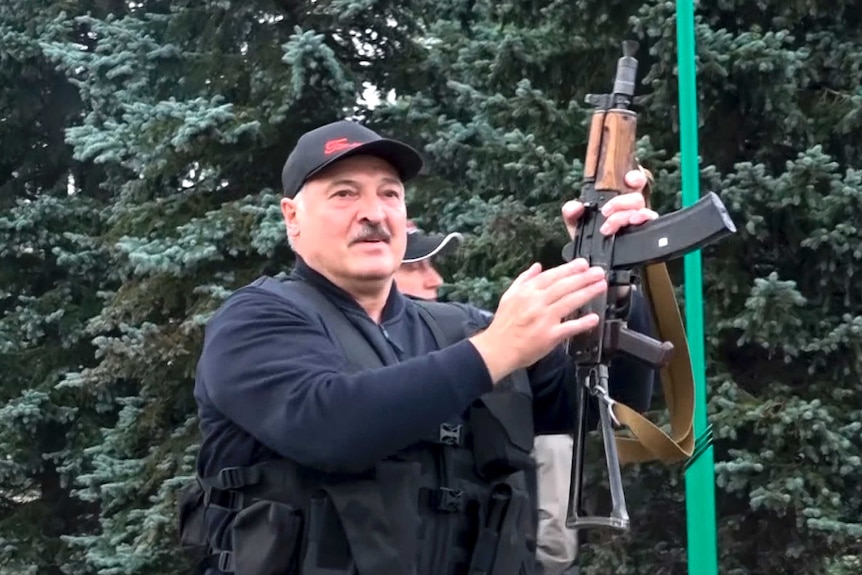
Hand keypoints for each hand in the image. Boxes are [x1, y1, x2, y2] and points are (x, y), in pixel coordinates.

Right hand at [469, 258, 606, 383]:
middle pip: (564, 286)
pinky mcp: (549, 336)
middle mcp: (536, 302)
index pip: (551, 276)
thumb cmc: (504, 324)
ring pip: (569, 302)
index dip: (569, 269)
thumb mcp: (509, 296)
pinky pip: (569, 327)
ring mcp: (544, 319)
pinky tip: (594, 318)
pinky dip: (582, 323)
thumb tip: (537, 266)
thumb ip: (524, 279)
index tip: (583, 264)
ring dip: (587, 293)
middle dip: (583, 278)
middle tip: (598, 272)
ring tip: (600, 286)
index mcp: (526, 292)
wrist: (498, 349)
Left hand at [561, 168, 658, 238]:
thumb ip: (571, 211)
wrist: (590, 259)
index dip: (634, 178)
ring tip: (610, 226)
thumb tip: (576, 206)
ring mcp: (637, 222)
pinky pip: (650, 223)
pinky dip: (643, 220)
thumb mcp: (575, 222)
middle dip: (621, 202)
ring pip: (642, 210)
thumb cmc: (587, 236)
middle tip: (605, 212)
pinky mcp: (641, 234)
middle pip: (637, 197)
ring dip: (626, 215)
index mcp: (616, 200)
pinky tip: (633, 223)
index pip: (632, 183)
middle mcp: (630, 209)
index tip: (629, 180)